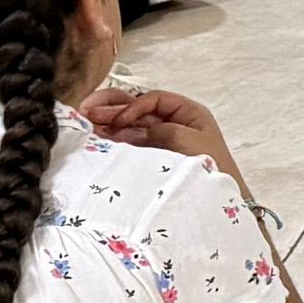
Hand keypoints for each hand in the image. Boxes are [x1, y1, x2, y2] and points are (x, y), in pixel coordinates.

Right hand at [82, 81, 241, 180]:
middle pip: (137, 109)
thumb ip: (155, 132)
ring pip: (129, 125)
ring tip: (84, 122)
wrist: (219, 202)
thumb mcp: (186, 142)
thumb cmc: (212, 167)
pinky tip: (95, 138)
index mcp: (187, 113)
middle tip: (86, 110)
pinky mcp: (150, 158)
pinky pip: (128, 144)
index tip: (119, 120)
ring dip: (107, 122)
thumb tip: (122, 129)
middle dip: (112, 108)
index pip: (154, 100)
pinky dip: (112, 140)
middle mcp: (172, 124)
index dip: (134, 106)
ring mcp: (159, 141)